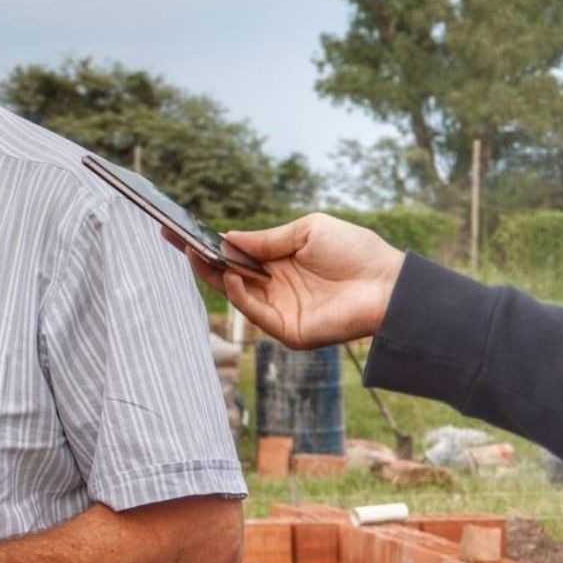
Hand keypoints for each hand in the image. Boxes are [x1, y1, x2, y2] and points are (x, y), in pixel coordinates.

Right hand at [164, 213, 405, 348]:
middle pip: (226, 276)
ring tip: (195, 253)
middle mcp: (275, 288)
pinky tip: (230, 277)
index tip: (180, 230)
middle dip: (199, 259)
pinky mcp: (288, 332)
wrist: (388, 283)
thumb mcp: (306, 231)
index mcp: (279, 264)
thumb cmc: (355, 251)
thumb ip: (266, 239)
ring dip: (213, 275)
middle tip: (173, 240)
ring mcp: (280, 311)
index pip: (234, 255)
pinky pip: (255, 313)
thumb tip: (227, 237)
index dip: (208, 244)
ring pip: (234, 295)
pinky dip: (238, 296)